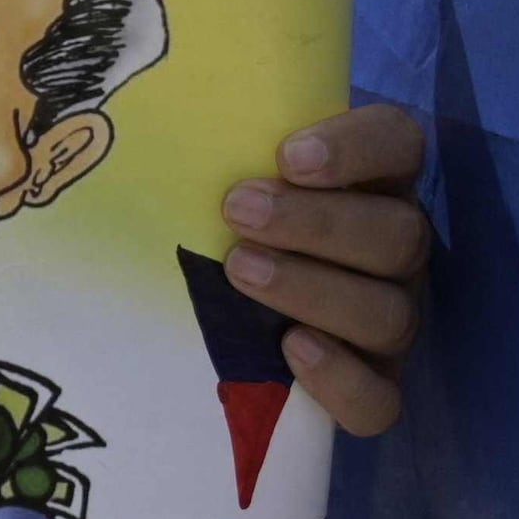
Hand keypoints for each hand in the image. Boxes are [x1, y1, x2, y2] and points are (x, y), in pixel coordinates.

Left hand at [219, 102, 429, 437]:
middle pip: (399, 235)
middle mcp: (397, 250)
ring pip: (389, 314)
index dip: (356, 147)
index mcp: (374, 182)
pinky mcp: (375, 387)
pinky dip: (340, 377)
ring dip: (315, 290)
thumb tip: (118, 119)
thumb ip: (216, 143)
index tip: (287, 155)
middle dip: (317, 222)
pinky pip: (380, 399)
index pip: (399, 143)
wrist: (212, 317)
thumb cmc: (223, 221)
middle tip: (238, 210)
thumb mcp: (225, 174)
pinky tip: (289, 349)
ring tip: (240, 271)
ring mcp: (392, 321)